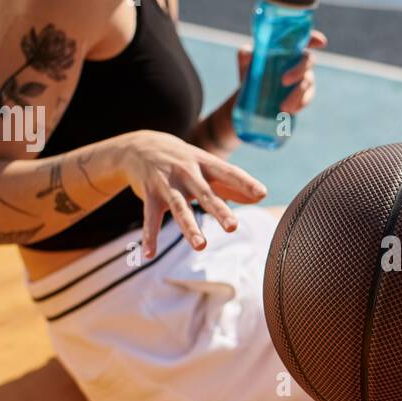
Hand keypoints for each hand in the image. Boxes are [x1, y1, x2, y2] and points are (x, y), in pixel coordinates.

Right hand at [115, 130, 266, 257]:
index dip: (245, 182)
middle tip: (233, 227)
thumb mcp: (206, 166)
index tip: (262, 193)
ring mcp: (167, 183)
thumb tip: (261, 197)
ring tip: (201, 246)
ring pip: (180, 208)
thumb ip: (232, 183)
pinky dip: (150, 236)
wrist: (140, 145)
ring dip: (189, 228)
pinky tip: (149, 255)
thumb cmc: (183, 160)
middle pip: (205, 194)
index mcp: (205, 163)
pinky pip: (150, 217)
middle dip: (219, 210)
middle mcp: (187, 172)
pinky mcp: (149, 194)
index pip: (228, 172)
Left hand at [237, 29, 327, 114]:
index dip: (314, 38)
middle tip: (283, 81)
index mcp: (288, 49)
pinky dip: (300, 104)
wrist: (251, 97)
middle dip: (298, 70)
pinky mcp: (303, 95)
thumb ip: (246, 54)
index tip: (321, 42)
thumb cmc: (251, 72)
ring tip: (283, 107)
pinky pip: (307, 98)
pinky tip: (291, 111)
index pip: (305, 39)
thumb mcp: (245, 62)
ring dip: (297, 94)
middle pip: (308, 60)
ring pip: (308, 82)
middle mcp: (299, 61)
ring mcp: (303, 78)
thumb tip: (249, 53)